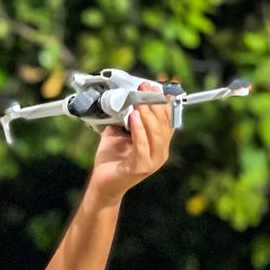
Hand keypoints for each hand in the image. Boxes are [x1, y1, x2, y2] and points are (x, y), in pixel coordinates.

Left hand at [86, 81, 174, 203]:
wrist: (101, 184)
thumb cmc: (111, 160)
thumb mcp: (119, 134)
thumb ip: (125, 118)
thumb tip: (125, 98)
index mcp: (159, 143)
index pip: (167, 118)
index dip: (163, 101)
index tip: (155, 85)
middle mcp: (160, 152)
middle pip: (164, 124)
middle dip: (155, 103)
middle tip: (145, 88)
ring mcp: (152, 161)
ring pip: (157, 134)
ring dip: (148, 114)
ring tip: (139, 101)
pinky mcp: (140, 168)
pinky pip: (142, 146)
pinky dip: (138, 130)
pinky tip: (133, 117)